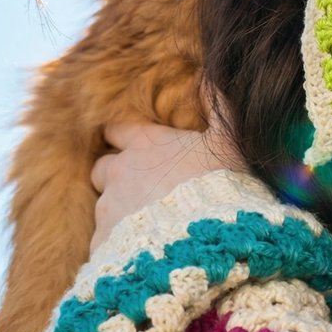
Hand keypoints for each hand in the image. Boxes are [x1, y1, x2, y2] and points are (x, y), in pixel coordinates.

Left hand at [90, 120, 245, 252]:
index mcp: (146, 145)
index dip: (123, 135)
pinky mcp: (103, 246)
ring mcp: (108, 211)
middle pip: (102, 168)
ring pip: (105, 209)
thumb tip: (212, 74)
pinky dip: (120, 247)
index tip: (133, 144)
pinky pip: (105, 245)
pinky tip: (144, 256)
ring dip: (121, 214)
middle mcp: (119, 173)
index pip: (118, 129)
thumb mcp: (229, 140)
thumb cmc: (220, 187)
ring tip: (151, 230)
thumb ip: (221, 106)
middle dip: (115, 176)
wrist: (204, 245)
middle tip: (143, 190)